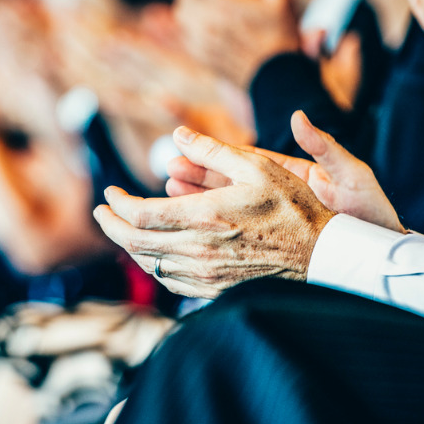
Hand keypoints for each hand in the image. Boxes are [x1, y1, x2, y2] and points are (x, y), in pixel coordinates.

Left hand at [93, 126, 336, 298]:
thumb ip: (214, 151)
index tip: (110, 192)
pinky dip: (153, 265)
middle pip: (134, 243)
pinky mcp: (214, 290)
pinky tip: (154, 252)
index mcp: (205, 216)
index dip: (117, 203)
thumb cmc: (293, 207)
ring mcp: (205, 275)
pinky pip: (170, 281)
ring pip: (150, 264)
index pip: (139, 215)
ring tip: (123, 229)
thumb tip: (179, 133)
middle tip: (102, 212)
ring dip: (129, 246)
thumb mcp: (258, 167)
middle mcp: (199, 250)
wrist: (321, 256)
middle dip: (110, 226)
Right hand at [168, 111, 403, 232]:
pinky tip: (190, 233)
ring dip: (200, 204)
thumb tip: (298, 117)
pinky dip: (215, 233)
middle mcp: (279, 198)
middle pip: (230, 185)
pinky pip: (240, 237)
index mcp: (293, 176)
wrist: (381, 255)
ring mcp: (275, 221)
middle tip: (167, 173)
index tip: (183, 147)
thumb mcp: (352, 174)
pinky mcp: (276, 242)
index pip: (246, 162)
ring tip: (170, 196)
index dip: (214, 155)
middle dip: (197, 178)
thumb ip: (325, 147)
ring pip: (230, 211)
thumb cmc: (372, 212)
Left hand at [173, 0, 299, 87]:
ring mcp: (201, 42)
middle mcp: (207, 23)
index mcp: (224, 5)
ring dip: (192, 3)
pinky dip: (193, 23)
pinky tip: (210, 23)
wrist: (277, 81)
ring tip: (211, 1)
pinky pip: (186, 33)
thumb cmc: (281, 38)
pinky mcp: (201, 56)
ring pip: (182, 13)